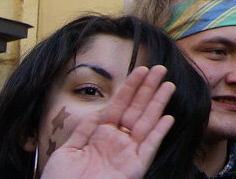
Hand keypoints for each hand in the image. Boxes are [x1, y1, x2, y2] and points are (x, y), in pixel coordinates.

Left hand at [40, 65, 175, 178]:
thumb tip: (100, 110)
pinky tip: (167, 118)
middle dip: (148, 89)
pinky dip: (159, 133)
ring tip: (168, 85)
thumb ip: (84, 129)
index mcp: (101, 135)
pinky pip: (150, 147)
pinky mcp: (135, 167)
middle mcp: (117, 141)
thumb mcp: (67, 150)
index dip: (131, 87)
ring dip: (158, 104)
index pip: (119, 105)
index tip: (141, 70)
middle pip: (137, 109)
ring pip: (147, 123)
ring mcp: (127, 153)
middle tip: (160, 69)